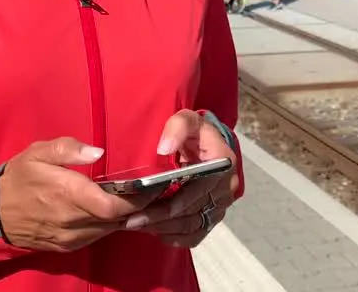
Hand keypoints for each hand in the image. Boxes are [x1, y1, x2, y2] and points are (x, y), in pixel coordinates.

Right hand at [0, 138, 164, 251]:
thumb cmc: (18, 178)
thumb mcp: (38, 152)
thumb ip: (68, 149)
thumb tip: (98, 151)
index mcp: (67, 193)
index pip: (113, 206)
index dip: (138, 199)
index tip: (153, 185)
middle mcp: (72, 219)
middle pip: (118, 219)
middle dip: (139, 206)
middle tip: (153, 189)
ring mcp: (70, 236)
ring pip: (110, 229)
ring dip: (126, 216)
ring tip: (139, 198)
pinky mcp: (68, 246)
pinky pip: (98, 236)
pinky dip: (111, 224)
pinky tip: (117, 211)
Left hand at [129, 110, 239, 247]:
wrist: (206, 144)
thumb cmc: (194, 133)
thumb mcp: (187, 120)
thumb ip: (176, 128)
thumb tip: (163, 149)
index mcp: (223, 163)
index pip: (199, 188)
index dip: (174, 200)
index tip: (145, 206)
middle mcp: (227, 187)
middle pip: (193, 211)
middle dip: (160, 217)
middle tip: (131, 220)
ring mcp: (221, 204)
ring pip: (192, 226)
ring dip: (164, 228)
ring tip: (136, 224)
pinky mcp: (213, 216)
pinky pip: (195, 235)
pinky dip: (173, 236)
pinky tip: (153, 230)